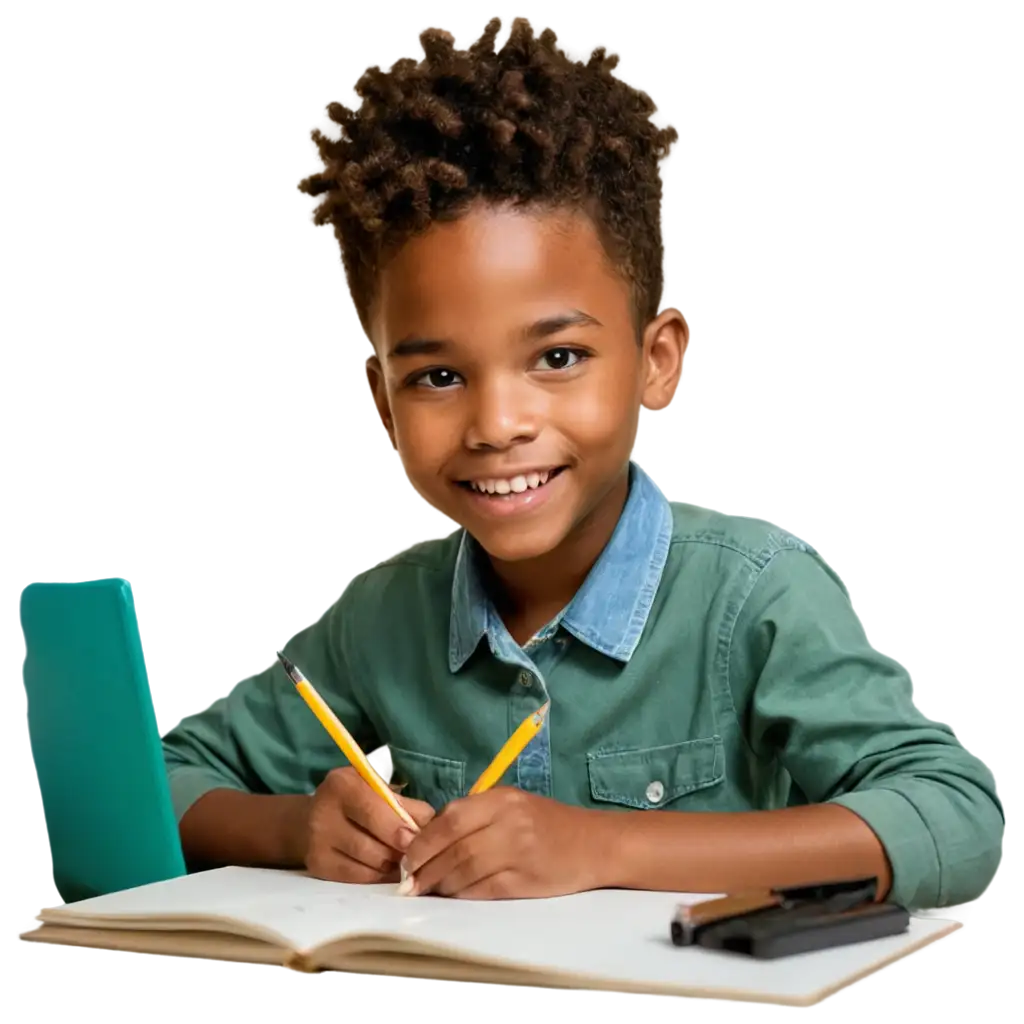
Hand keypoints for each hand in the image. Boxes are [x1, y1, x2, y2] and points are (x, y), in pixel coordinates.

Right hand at [303, 766, 435, 883]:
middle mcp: (324, 812)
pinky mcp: (318, 866)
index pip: (376, 811)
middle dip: (401, 852)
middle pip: (372, 844)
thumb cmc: (356, 799)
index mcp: (342, 784)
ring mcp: (318, 842)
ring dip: (393, 867)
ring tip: (404, 861)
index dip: (401, 827)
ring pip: (368, 865)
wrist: (312, 818)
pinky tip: (388, 871)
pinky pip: (358, 879)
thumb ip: (403, 804)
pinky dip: (379, 877)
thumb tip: (433, 825)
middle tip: (417, 855)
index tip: (419, 837)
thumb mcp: (376, 789)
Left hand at [400, 787, 605, 898]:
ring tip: (427, 891)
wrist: (595, 844)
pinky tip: (453, 897)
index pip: (450, 818)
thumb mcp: (513, 806)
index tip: (406, 857)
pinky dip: (463, 895)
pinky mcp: (527, 881)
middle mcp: (509, 822)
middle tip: (409, 882)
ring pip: (465, 871)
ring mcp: (519, 852)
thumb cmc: (548, 824)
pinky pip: (484, 890)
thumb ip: (475, 817)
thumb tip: (427, 839)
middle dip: (425, 867)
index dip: (423, 841)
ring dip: (440, 885)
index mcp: (502, 799)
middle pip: (454, 847)